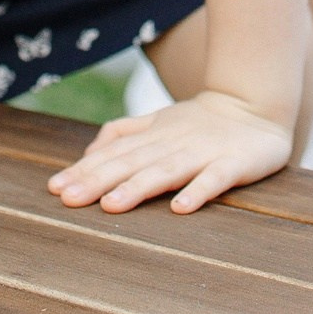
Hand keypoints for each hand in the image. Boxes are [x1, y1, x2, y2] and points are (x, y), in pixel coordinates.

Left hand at [47, 90, 290, 214]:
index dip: (84, 170)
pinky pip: (215, 179)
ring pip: (166, 170)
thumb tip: (87, 153)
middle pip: (131, 162)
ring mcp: (203, 153)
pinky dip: (198, 192)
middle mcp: (173, 142)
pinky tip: (180, 209)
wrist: (257, 104)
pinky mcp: (234, 163)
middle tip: (69, 199)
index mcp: (153, 135)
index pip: (113, 154)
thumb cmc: (200, 122)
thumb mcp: (158, 122)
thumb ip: (123, 134)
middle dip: (99, 180)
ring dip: (138, 187)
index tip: (55, 189)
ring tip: (112, 205)